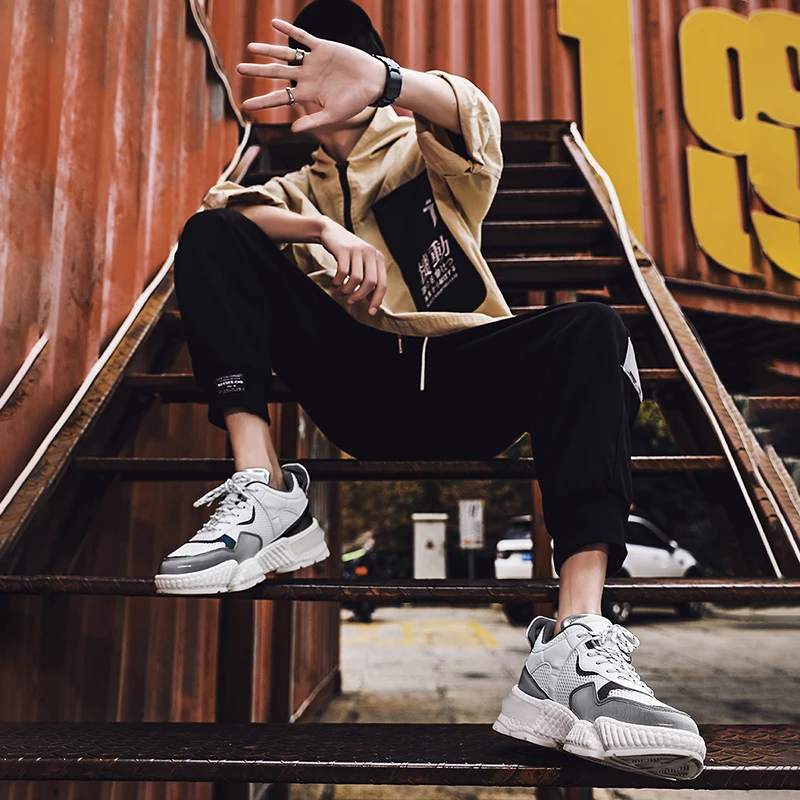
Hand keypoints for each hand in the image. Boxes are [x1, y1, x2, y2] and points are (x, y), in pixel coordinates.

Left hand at [236, 19, 386, 132]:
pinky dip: (289, 31)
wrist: (372, 82)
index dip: (263, 101)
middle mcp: (306, 77)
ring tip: (251, 48)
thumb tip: (293, 130)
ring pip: (285, 55)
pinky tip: (274, 24)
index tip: (245, 105)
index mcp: (307, 94)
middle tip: (238, 69)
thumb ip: (313, 121)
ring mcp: (312, 61)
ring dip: (268, 51)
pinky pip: (302, 37)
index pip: (280, 98)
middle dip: (258, 72)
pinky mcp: (322, 47)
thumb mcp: (334, 115)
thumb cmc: (355, 102)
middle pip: (276, 74)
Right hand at [319, 220, 386, 314]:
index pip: (382, 284)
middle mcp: (371, 253)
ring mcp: (358, 250)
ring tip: (341, 291)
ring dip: (347, 290)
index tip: (371, 312)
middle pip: (370, 283)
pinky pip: (343, 272)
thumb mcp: (361, 264)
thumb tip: (371, 303)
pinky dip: (338, 282)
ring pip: (356, 279)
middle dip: (360, 296)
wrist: (331, 233)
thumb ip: (367, 280)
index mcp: (378, 258)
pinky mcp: (344, 249)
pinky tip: (336, 283)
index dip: (377, 300)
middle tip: (351, 301)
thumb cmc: (347, 253)